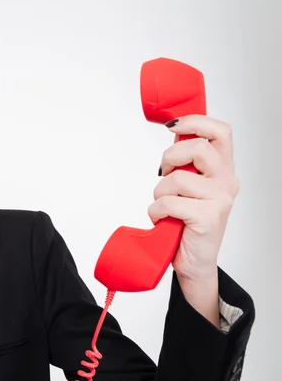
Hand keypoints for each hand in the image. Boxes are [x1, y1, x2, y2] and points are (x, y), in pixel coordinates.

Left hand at [149, 115, 239, 282]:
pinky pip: (169, 202)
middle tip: (164, 175)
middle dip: (169, 158)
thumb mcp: (189, 186)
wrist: (195, 262)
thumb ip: (187, 162)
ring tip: (164, 206)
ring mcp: (220, 199)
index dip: (195, 122)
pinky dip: (156, 211)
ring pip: (178, 178)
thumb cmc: (187, 222)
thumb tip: (175, 131)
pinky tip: (162, 220)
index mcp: (223, 170)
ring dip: (159, 192)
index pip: (220, 132)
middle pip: (197, 147)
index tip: (172, 126)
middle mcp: (227, 181)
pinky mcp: (208, 217)